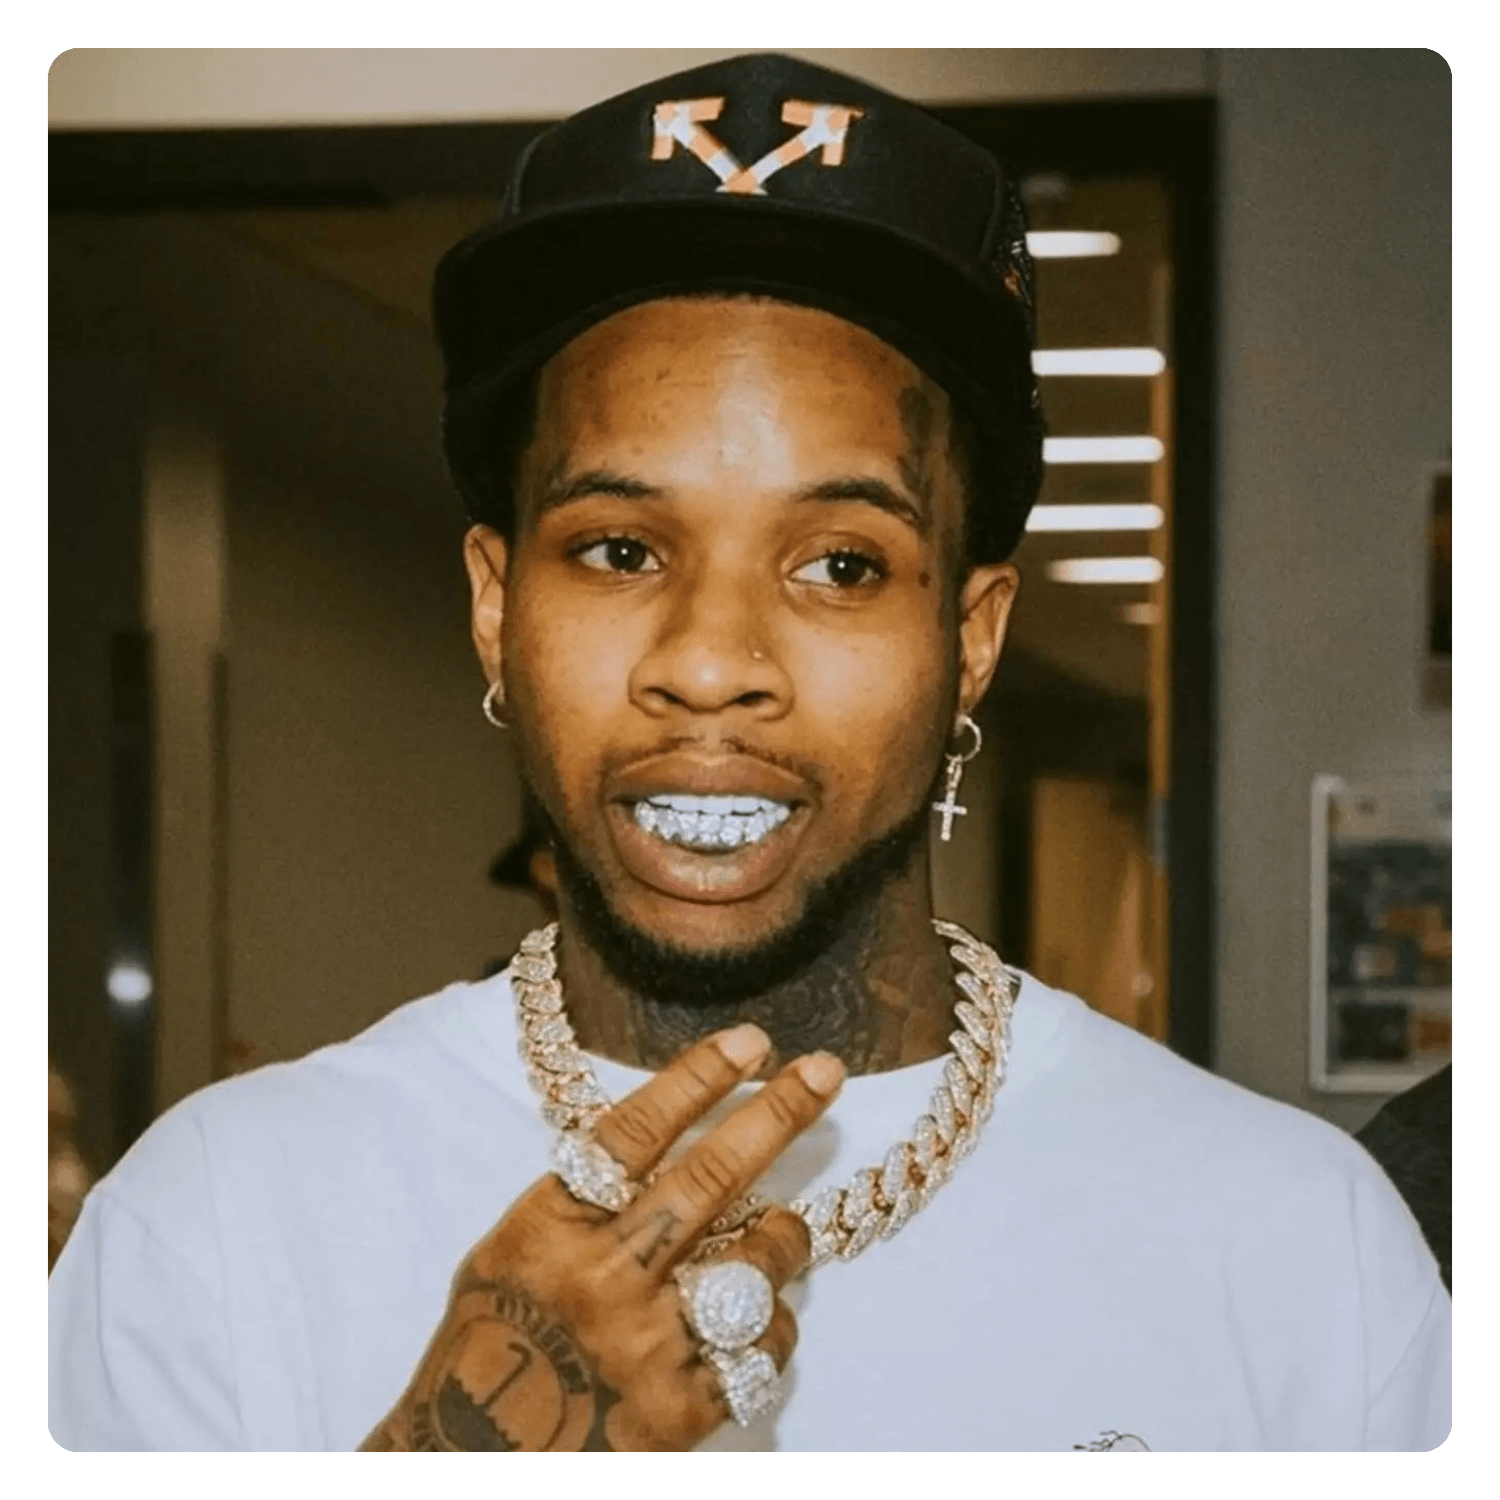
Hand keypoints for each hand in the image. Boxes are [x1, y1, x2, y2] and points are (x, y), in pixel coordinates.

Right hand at [361, 1025, 843, 1450]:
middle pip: (708, 1178)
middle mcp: (600, 1280)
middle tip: (824, 1073)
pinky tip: (754, 1317)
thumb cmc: (493, 1343)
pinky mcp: (680, 1412)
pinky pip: (761, 1346)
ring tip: (785, 1228)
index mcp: (549, 1229)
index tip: (751, 1041)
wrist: (472, 1458)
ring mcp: (644, 1347)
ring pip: (754, 1265)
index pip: (633, 1132)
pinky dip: (770, 1323)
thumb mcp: (514, 1250)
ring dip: (784, 1237)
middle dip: (777, 1114)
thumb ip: (580, 1196)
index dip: (697, 1078)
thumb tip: (662, 1132)